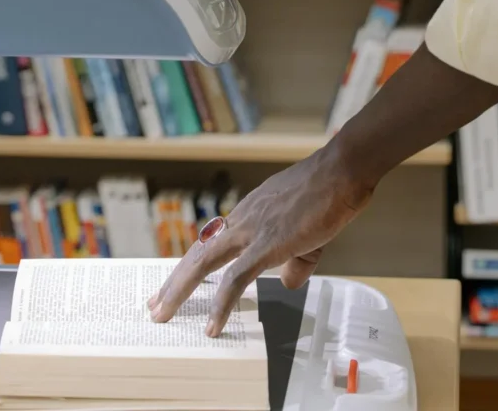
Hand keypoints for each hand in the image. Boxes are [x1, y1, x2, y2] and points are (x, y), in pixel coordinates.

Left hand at [148, 141, 372, 335]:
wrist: (342, 171)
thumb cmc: (330, 192)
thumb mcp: (309, 231)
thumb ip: (296, 260)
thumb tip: (287, 283)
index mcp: (251, 212)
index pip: (213, 240)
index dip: (193, 262)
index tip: (177, 280)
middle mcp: (244, 217)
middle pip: (199, 252)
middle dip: (174, 280)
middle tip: (155, 304)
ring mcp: (252, 229)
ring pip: (204, 263)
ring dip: (180, 289)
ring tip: (163, 314)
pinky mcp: (267, 243)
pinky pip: (236, 278)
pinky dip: (221, 304)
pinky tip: (213, 325)